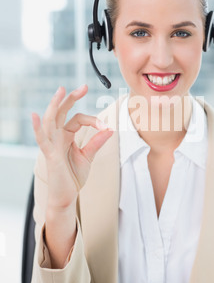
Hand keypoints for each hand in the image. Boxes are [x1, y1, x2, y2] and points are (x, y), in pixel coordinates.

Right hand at [32, 85, 112, 208]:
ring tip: (61, 90)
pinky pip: (42, 139)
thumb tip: (110, 128)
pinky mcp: (49, 154)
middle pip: (62, 112)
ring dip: (55, 105)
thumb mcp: (88, 156)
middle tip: (84, 86)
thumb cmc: (74, 176)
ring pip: (51, 120)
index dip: (94, 121)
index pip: (78, 118)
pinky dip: (37, 128)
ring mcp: (52, 144)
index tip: (106, 127)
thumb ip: (97, 142)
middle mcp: (57, 136)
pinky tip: (35, 116)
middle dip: (71, 98)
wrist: (67, 196)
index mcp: (66, 135)